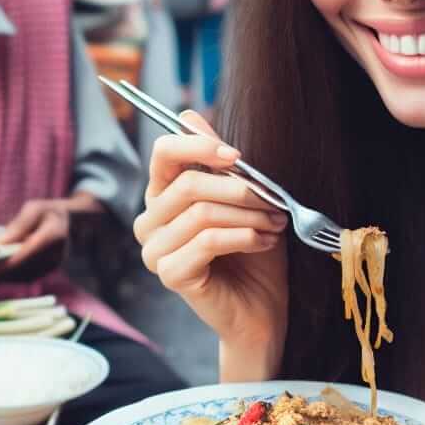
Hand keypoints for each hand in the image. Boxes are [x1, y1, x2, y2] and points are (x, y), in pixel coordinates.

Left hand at [0, 199, 69, 281]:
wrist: (72, 225)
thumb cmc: (50, 212)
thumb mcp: (35, 208)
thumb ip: (19, 225)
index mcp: (52, 239)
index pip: (19, 258)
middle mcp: (51, 260)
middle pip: (12, 272)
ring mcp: (46, 271)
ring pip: (11, 279)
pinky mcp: (39, 275)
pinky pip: (14, 279)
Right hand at [132, 111, 289, 372]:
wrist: (261, 310)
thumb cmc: (252, 254)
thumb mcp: (240, 200)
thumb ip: (216, 161)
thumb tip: (189, 114)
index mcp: (162, 196)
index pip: (163, 152)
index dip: (199, 145)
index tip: (237, 156)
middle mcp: (149, 221)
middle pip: (188, 184)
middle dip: (240, 189)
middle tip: (274, 201)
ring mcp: (155, 250)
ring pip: (201, 212)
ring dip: (249, 215)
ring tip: (275, 224)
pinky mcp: (170, 275)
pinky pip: (207, 241)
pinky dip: (245, 237)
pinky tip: (266, 243)